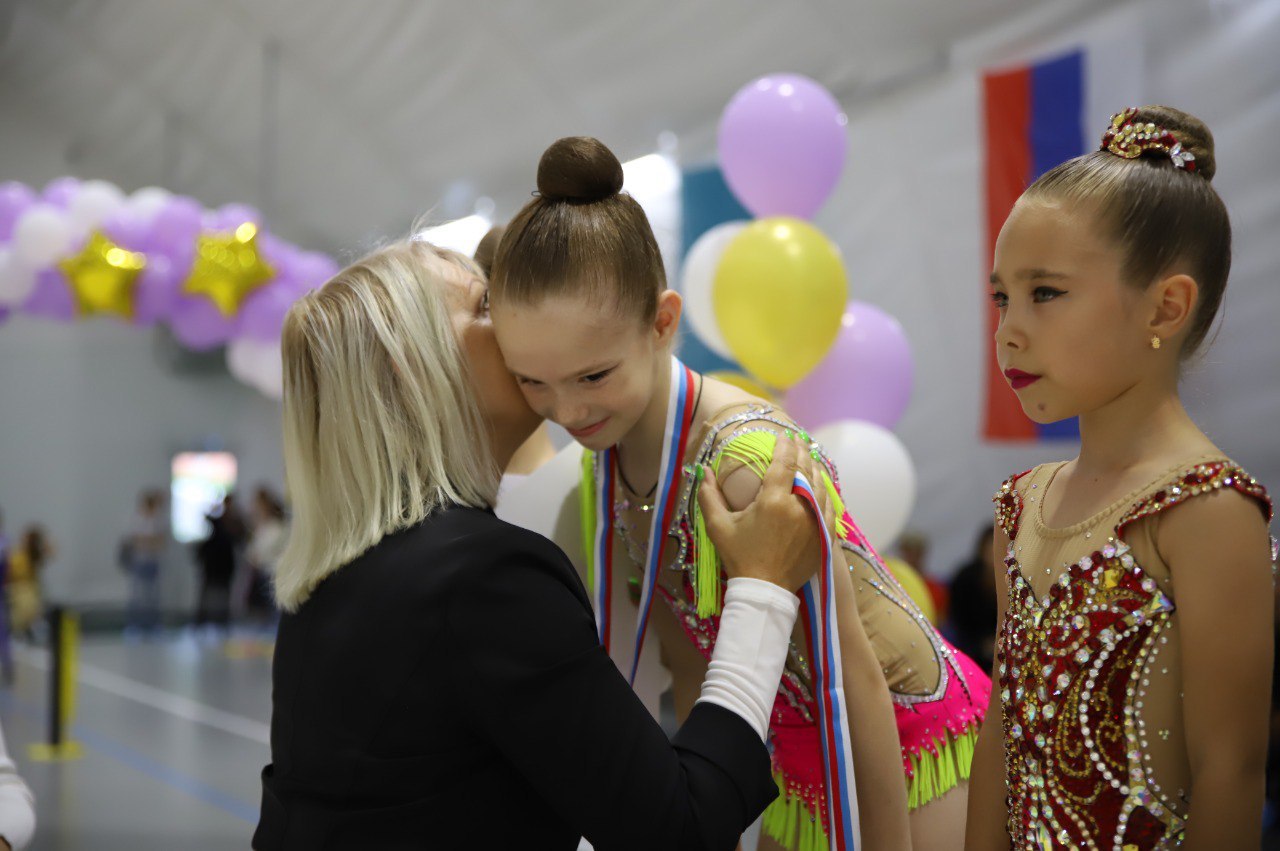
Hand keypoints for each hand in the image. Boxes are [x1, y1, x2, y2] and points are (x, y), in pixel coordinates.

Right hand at [697, 433, 838, 591]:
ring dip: (814, 469)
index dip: (785, 445)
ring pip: (820, 486)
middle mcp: (798, 507)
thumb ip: (709, 495)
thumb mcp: (718, 527)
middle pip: (805, 469)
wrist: (765, 591)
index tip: (784, 435)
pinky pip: (829, 505)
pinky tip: (820, 485)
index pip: (784, 462)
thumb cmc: (739, 557)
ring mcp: (815, 521)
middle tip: (798, 440)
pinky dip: (825, 491)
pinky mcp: (824, 535)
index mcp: (773, 501)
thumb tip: (703, 470)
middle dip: (802, 451)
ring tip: (809, 458)